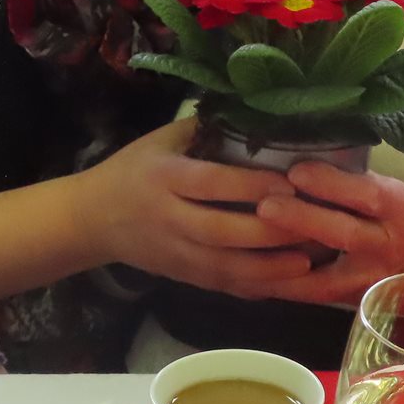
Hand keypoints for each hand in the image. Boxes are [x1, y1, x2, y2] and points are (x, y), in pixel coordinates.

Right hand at [71, 118, 312, 296]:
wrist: (92, 219)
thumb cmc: (133, 169)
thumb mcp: (161, 140)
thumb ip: (206, 130)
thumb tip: (260, 115)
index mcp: (163, 177)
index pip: (211, 183)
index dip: (250, 186)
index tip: (291, 184)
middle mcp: (169, 219)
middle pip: (222, 232)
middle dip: (269, 233)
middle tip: (312, 225)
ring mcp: (174, 254)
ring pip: (224, 268)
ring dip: (268, 269)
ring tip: (307, 263)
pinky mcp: (181, 277)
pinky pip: (221, 286)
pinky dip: (254, 288)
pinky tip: (286, 285)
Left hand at [236, 161, 403, 306]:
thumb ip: (365, 192)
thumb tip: (307, 173)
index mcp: (403, 208)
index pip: (365, 193)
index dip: (330, 183)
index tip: (295, 172)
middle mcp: (390, 244)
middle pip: (343, 233)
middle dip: (301, 220)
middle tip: (263, 207)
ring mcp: (376, 280)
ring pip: (327, 278)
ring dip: (285, 267)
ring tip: (248, 254)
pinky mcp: (367, 304)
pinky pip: (323, 299)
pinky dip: (292, 290)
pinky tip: (259, 281)